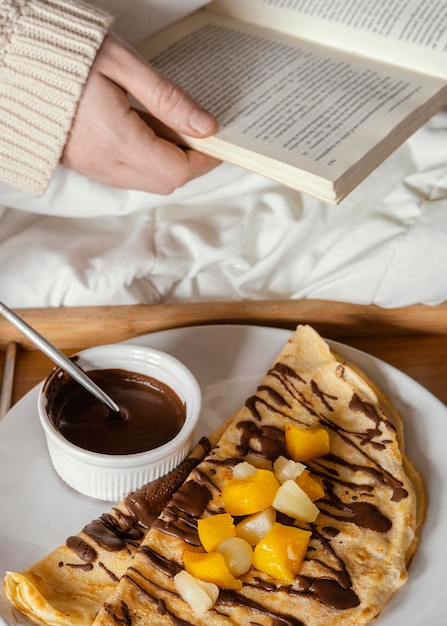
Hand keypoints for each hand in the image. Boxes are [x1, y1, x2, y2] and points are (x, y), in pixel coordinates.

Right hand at [62, 33, 219, 193]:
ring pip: (145, 182)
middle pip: (164, 183)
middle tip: (197, 134)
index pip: (176, 170)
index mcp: (116, 139)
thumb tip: (205, 126)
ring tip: (170, 128)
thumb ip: (167, 99)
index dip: (203, 161)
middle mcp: (103, 162)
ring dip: (166, 163)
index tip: (218, 144)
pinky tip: (145, 133)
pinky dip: (144, 162)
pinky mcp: (82, 163)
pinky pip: (124, 175)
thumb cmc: (64, 52)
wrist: (14, 59)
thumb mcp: (123, 64)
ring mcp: (90, 167)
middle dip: (188, 164)